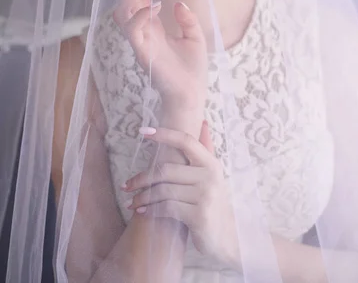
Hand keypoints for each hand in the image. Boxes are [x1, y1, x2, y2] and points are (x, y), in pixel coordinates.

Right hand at [113, 0, 207, 109]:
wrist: (192, 93)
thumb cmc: (192, 68)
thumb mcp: (195, 36)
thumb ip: (187, 18)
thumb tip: (177, 3)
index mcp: (153, 26)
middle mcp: (143, 32)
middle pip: (126, 1)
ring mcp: (140, 42)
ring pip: (122, 14)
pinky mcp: (142, 52)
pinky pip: (133, 30)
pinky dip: (141, 15)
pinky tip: (155, 6)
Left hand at [122, 121, 241, 271]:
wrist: (228, 236)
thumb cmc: (214, 202)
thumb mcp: (213, 174)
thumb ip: (206, 149)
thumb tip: (202, 122)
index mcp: (211, 163)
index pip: (186, 141)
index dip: (164, 134)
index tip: (143, 130)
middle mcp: (209, 176)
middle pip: (166, 170)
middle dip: (142, 178)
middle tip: (126, 185)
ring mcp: (205, 196)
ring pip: (164, 190)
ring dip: (143, 196)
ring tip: (132, 201)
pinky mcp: (199, 216)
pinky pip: (167, 208)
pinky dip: (151, 210)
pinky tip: (142, 211)